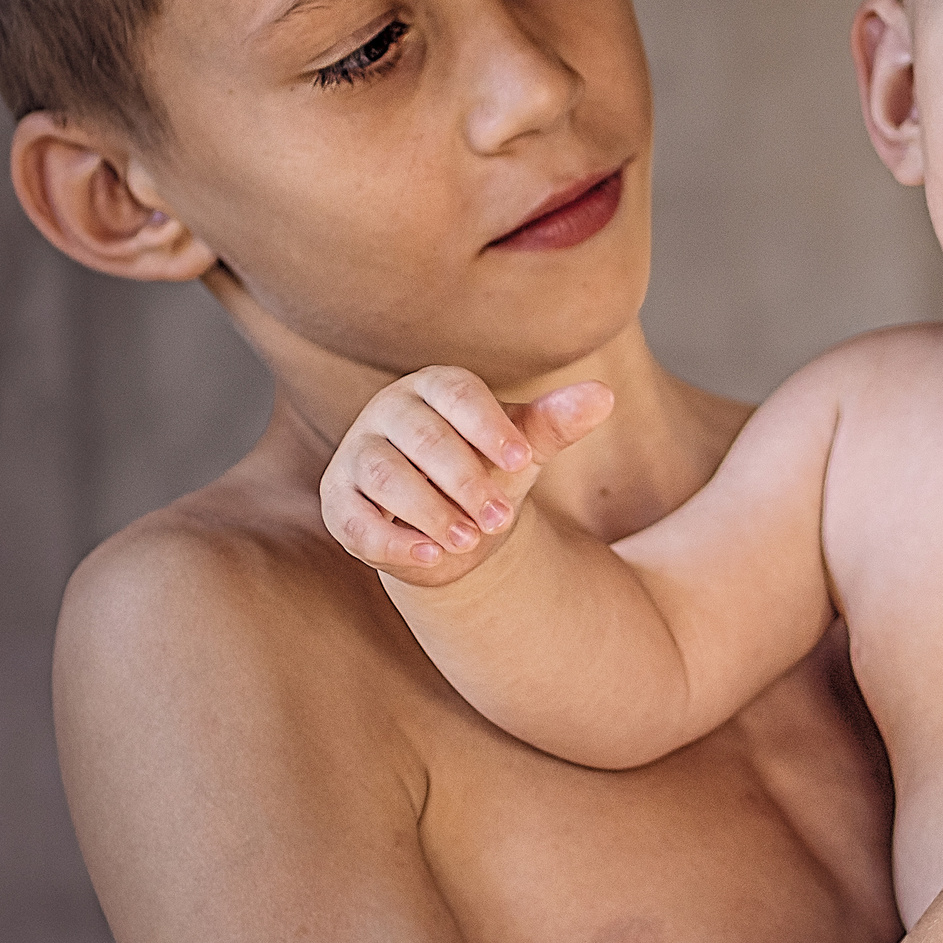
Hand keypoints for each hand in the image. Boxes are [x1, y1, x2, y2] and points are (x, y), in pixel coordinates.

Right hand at [319, 366, 612, 585]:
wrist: (454, 523)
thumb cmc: (489, 468)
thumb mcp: (523, 447)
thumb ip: (557, 422)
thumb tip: (603, 396)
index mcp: (434, 387)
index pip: (456, 393)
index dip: (488, 425)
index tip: (521, 460)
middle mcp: (388, 412)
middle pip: (424, 437)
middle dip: (465, 480)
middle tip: (501, 518)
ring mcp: (357, 455)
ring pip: (387, 477)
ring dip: (431, 511)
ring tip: (471, 539)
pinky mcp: (339, 501)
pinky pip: (356, 520)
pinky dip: (394, 541)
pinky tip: (432, 556)